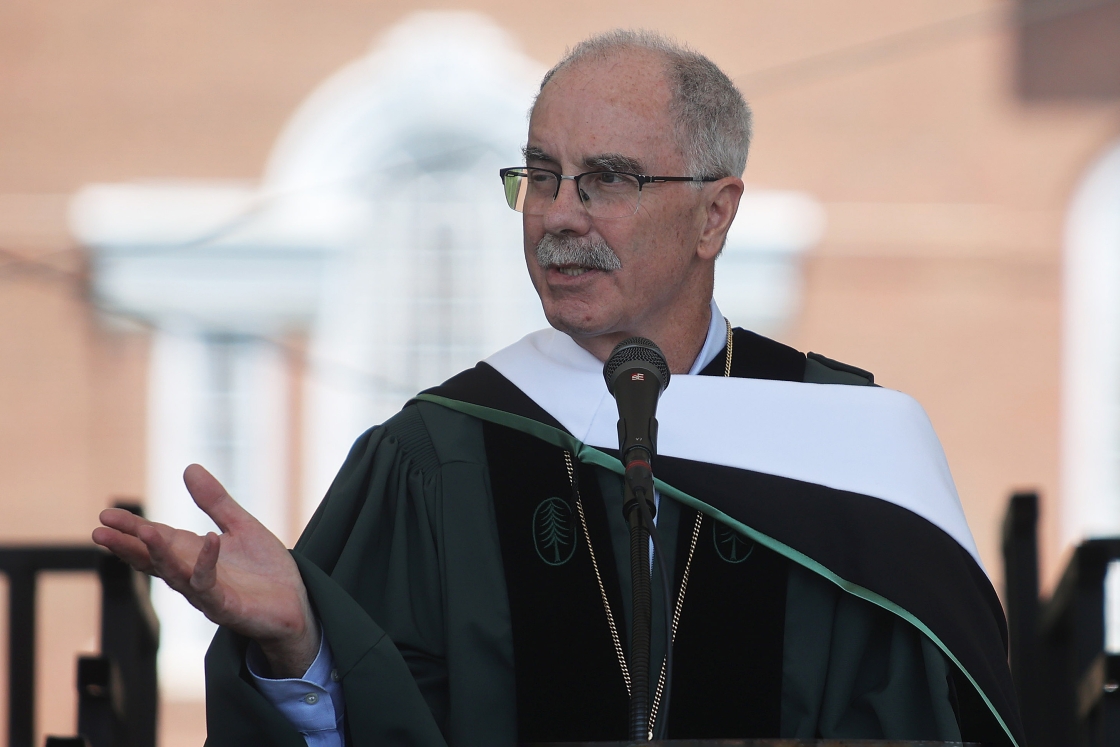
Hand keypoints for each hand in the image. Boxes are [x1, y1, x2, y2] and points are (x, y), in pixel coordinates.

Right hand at [92, 464, 318, 677]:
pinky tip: (209, 539)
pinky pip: (211, 585)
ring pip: (176, 574)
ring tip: (144, 532)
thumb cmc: (266, 571)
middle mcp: (193, 575)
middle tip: (99, 532)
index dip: (132, 528)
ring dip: (159, 554)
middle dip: (128, 546)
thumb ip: (215, 502)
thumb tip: (189, 468)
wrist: (297, 604)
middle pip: (154, 559)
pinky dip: (207, 562)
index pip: (156, 540)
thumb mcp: (240, 526)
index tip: (105, 515)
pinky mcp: (227, 607)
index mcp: (192, 556)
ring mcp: (207, 594)